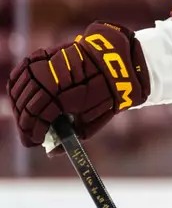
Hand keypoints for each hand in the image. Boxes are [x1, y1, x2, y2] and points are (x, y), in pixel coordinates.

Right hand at [7, 21, 149, 147]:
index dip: (33, 133)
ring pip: (20, 89)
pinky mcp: (45, 54)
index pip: (37, 119)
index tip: (34, 141)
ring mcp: (47, 66)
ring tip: (26, 117)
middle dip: (25, 123)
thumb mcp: (96, 119)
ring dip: (19, 106)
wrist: (116, 61)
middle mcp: (52, 81)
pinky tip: (21, 95)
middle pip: (26, 106)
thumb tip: (51, 153)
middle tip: (29, 133)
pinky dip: (18, 84)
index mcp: (65, 98)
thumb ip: (73, 136)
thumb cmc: (109, 93)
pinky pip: (23, 70)